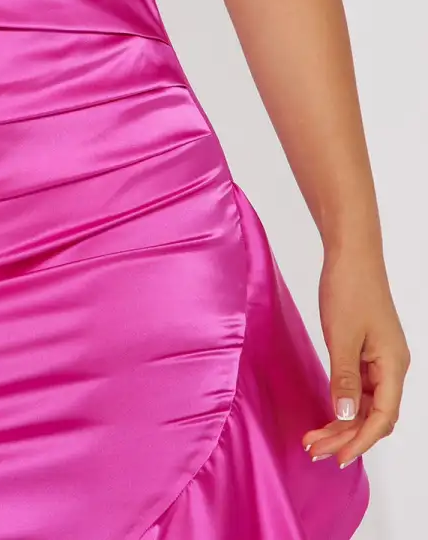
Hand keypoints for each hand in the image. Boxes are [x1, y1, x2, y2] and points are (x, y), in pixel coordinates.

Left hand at [302, 244, 410, 467]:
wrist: (351, 252)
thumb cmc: (350, 288)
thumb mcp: (342, 336)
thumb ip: (343, 379)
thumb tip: (346, 417)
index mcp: (393, 365)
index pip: (383, 417)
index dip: (361, 440)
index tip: (337, 456)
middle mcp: (392, 366)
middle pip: (374, 415)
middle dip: (346, 436)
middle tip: (315, 449)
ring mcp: (380, 359)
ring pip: (365, 403)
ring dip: (342, 421)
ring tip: (314, 437)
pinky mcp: (366, 350)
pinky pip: (358, 387)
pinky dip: (342, 401)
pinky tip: (326, 412)